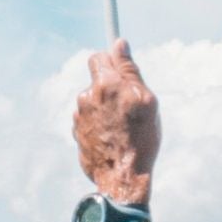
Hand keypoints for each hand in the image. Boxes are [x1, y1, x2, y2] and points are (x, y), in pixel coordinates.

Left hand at [71, 40, 157, 207]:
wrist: (123, 177)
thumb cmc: (140, 138)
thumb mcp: (145, 100)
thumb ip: (129, 70)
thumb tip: (119, 44)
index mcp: (104, 84)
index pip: (99, 57)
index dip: (111, 61)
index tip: (120, 69)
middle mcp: (86, 97)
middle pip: (97, 81)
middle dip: (111, 87)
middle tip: (129, 104)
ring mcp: (79, 117)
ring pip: (94, 103)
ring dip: (106, 108)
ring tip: (124, 127)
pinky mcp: (77, 133)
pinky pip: (90, 121)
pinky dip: (100, 125)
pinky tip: (114, 138)